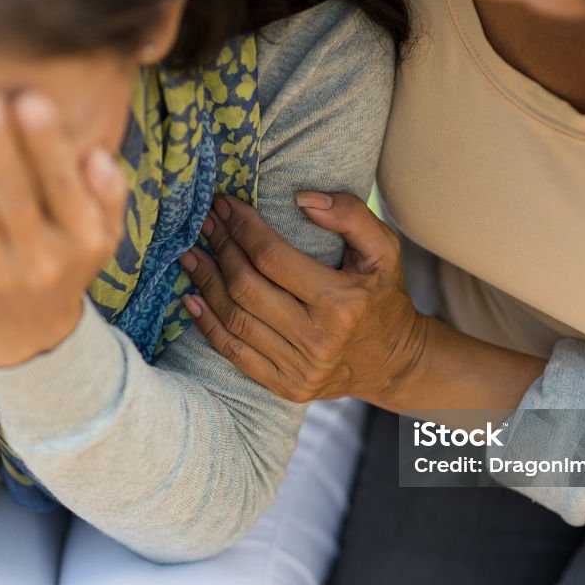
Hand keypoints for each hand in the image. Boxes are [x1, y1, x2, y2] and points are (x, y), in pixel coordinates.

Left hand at [0, 92, 126, 368]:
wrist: (24, 339)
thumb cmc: (62, 266)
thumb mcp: (100, 237)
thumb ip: (108, 195)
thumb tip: (98, 155)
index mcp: (82, 242)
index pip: (62, 188)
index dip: (45, 145)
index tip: (30, 100)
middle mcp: (40, 260)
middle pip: (12, 195)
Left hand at [177, 192, 427, 404]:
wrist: (393, 361)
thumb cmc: (382, 296)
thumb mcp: (384, 249)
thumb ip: (351, 215)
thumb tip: (301, 198)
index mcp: (341, 302)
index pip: (273, 258)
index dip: (243, 228)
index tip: (225, 204)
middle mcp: (318, 339)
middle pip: (247, 287)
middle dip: (220, 249)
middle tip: (205, 223)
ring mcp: (299, 368)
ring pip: (235, 319)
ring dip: (206, 283)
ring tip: (191, 254)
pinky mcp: (286, 386)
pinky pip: (235, 353)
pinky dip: (208, 325)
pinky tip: (192, 299)